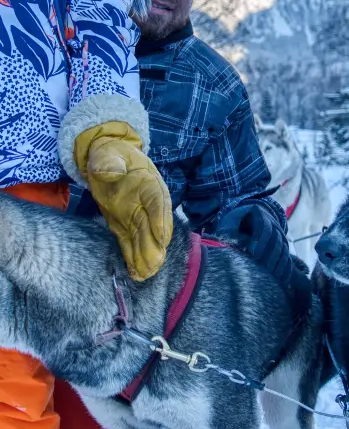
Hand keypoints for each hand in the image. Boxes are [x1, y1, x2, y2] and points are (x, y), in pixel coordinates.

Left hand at [74, 121, 172, 280]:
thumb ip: (109, 162)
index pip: (157, 202)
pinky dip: (134, 258)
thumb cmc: (109, 154)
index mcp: (148, 183)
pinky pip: (132, 243)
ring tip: (146, 274)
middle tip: (154, 263)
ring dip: (147, 257)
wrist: (105, 160)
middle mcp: (148, 203)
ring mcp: (138, 216)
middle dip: (155, 246)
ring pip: (145, 239)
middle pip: (154, 226)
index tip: (162, 237)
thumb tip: (113, 172)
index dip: (161, 220)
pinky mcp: (126, 225)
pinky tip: (135, 273)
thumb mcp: (107, 153)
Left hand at [216, 204, 291, 283]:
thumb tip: (230, 245)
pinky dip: (286, 269)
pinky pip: (288, 258)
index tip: (252, 254)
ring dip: (278, 263)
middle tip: (261, 268)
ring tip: (270, 276)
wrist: (245, 222)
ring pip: (284, 248)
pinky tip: (282, 280)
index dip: (260, 240)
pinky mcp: (283, 246)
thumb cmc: (233, 224)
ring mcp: (280, 234)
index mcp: (259, 214)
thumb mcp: (228, 223)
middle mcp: (273, 223)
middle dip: (269, 255)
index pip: (263, 226)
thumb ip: (228, 231)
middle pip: (276, 238)